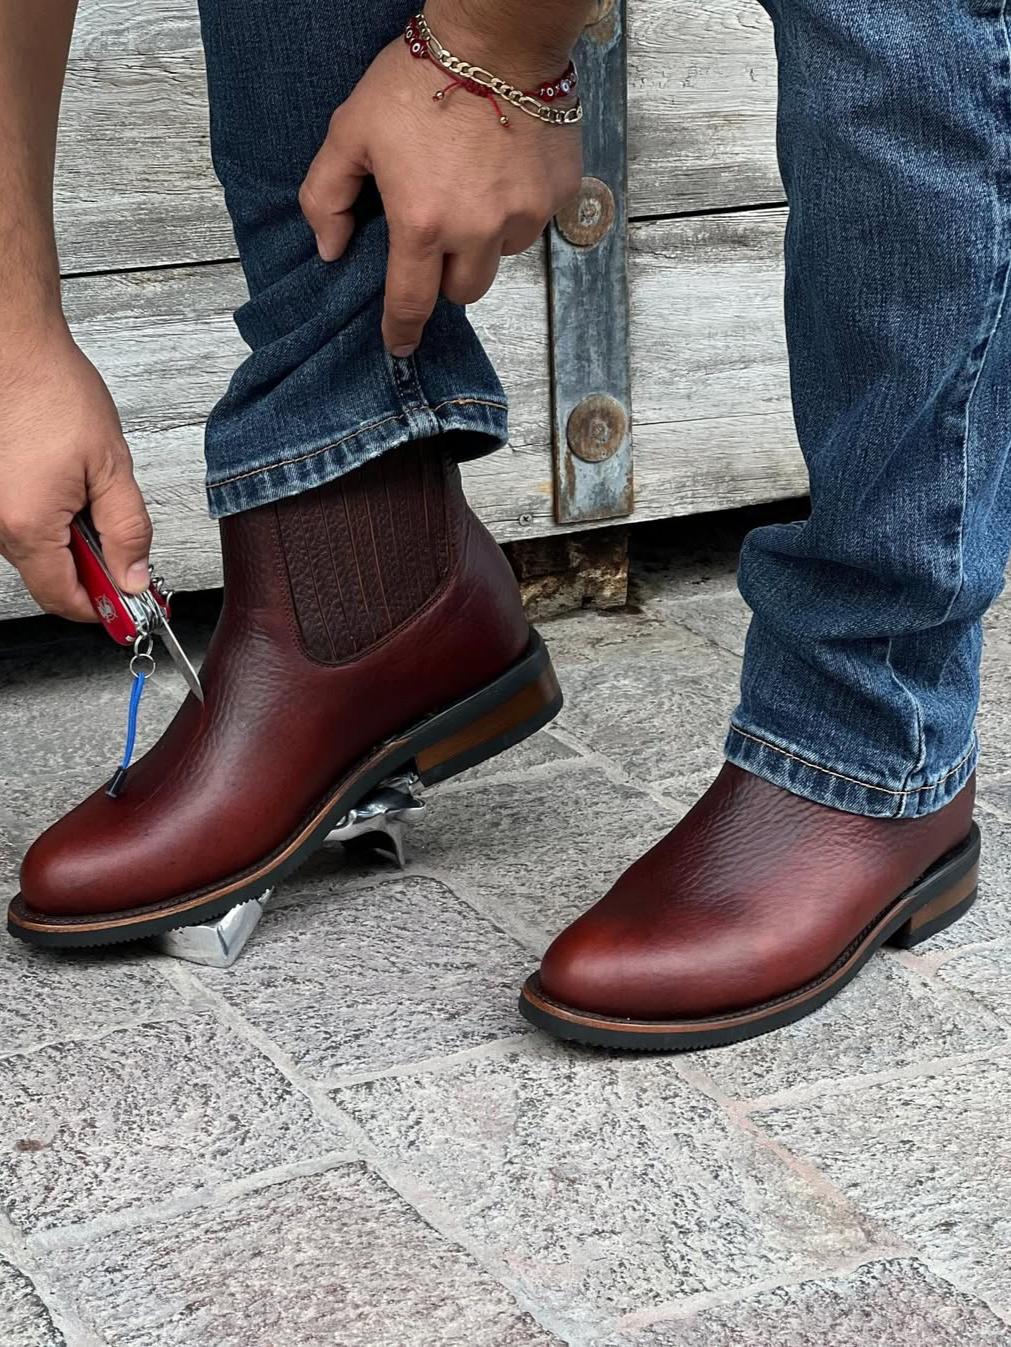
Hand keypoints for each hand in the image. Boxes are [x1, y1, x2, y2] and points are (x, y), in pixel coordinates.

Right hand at [0, 329, 151, 620]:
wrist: (14, 349)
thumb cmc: (54, 393)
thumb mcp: (112, 468)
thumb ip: (128, 531)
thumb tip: (133, 576)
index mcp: (28, 525)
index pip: (64, 598)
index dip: (102, 608)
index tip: (131, 604)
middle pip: (49, 578)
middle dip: (91, 572)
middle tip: (124, 548)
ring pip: (36, 553)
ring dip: (69, 543)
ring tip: (90, 498)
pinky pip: (20, 526)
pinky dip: (49, 521)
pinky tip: (66, 488)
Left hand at [299, 27, 582, 354]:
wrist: (496, 37)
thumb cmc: (418, 78)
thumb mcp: (351, 129)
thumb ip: (329, 195)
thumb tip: (331, 248)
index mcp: (423, 224)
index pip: (412, 302)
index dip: (402, 329)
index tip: (400, 344)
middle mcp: (478, 231)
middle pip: (464, 290)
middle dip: (447, 274)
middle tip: (438, 233)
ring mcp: (524, 215)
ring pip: (501, 257)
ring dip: (485, 240)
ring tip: (473, 188)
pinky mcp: (558, 194)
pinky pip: (535, 222)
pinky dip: (518, 207)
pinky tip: (503, 169)